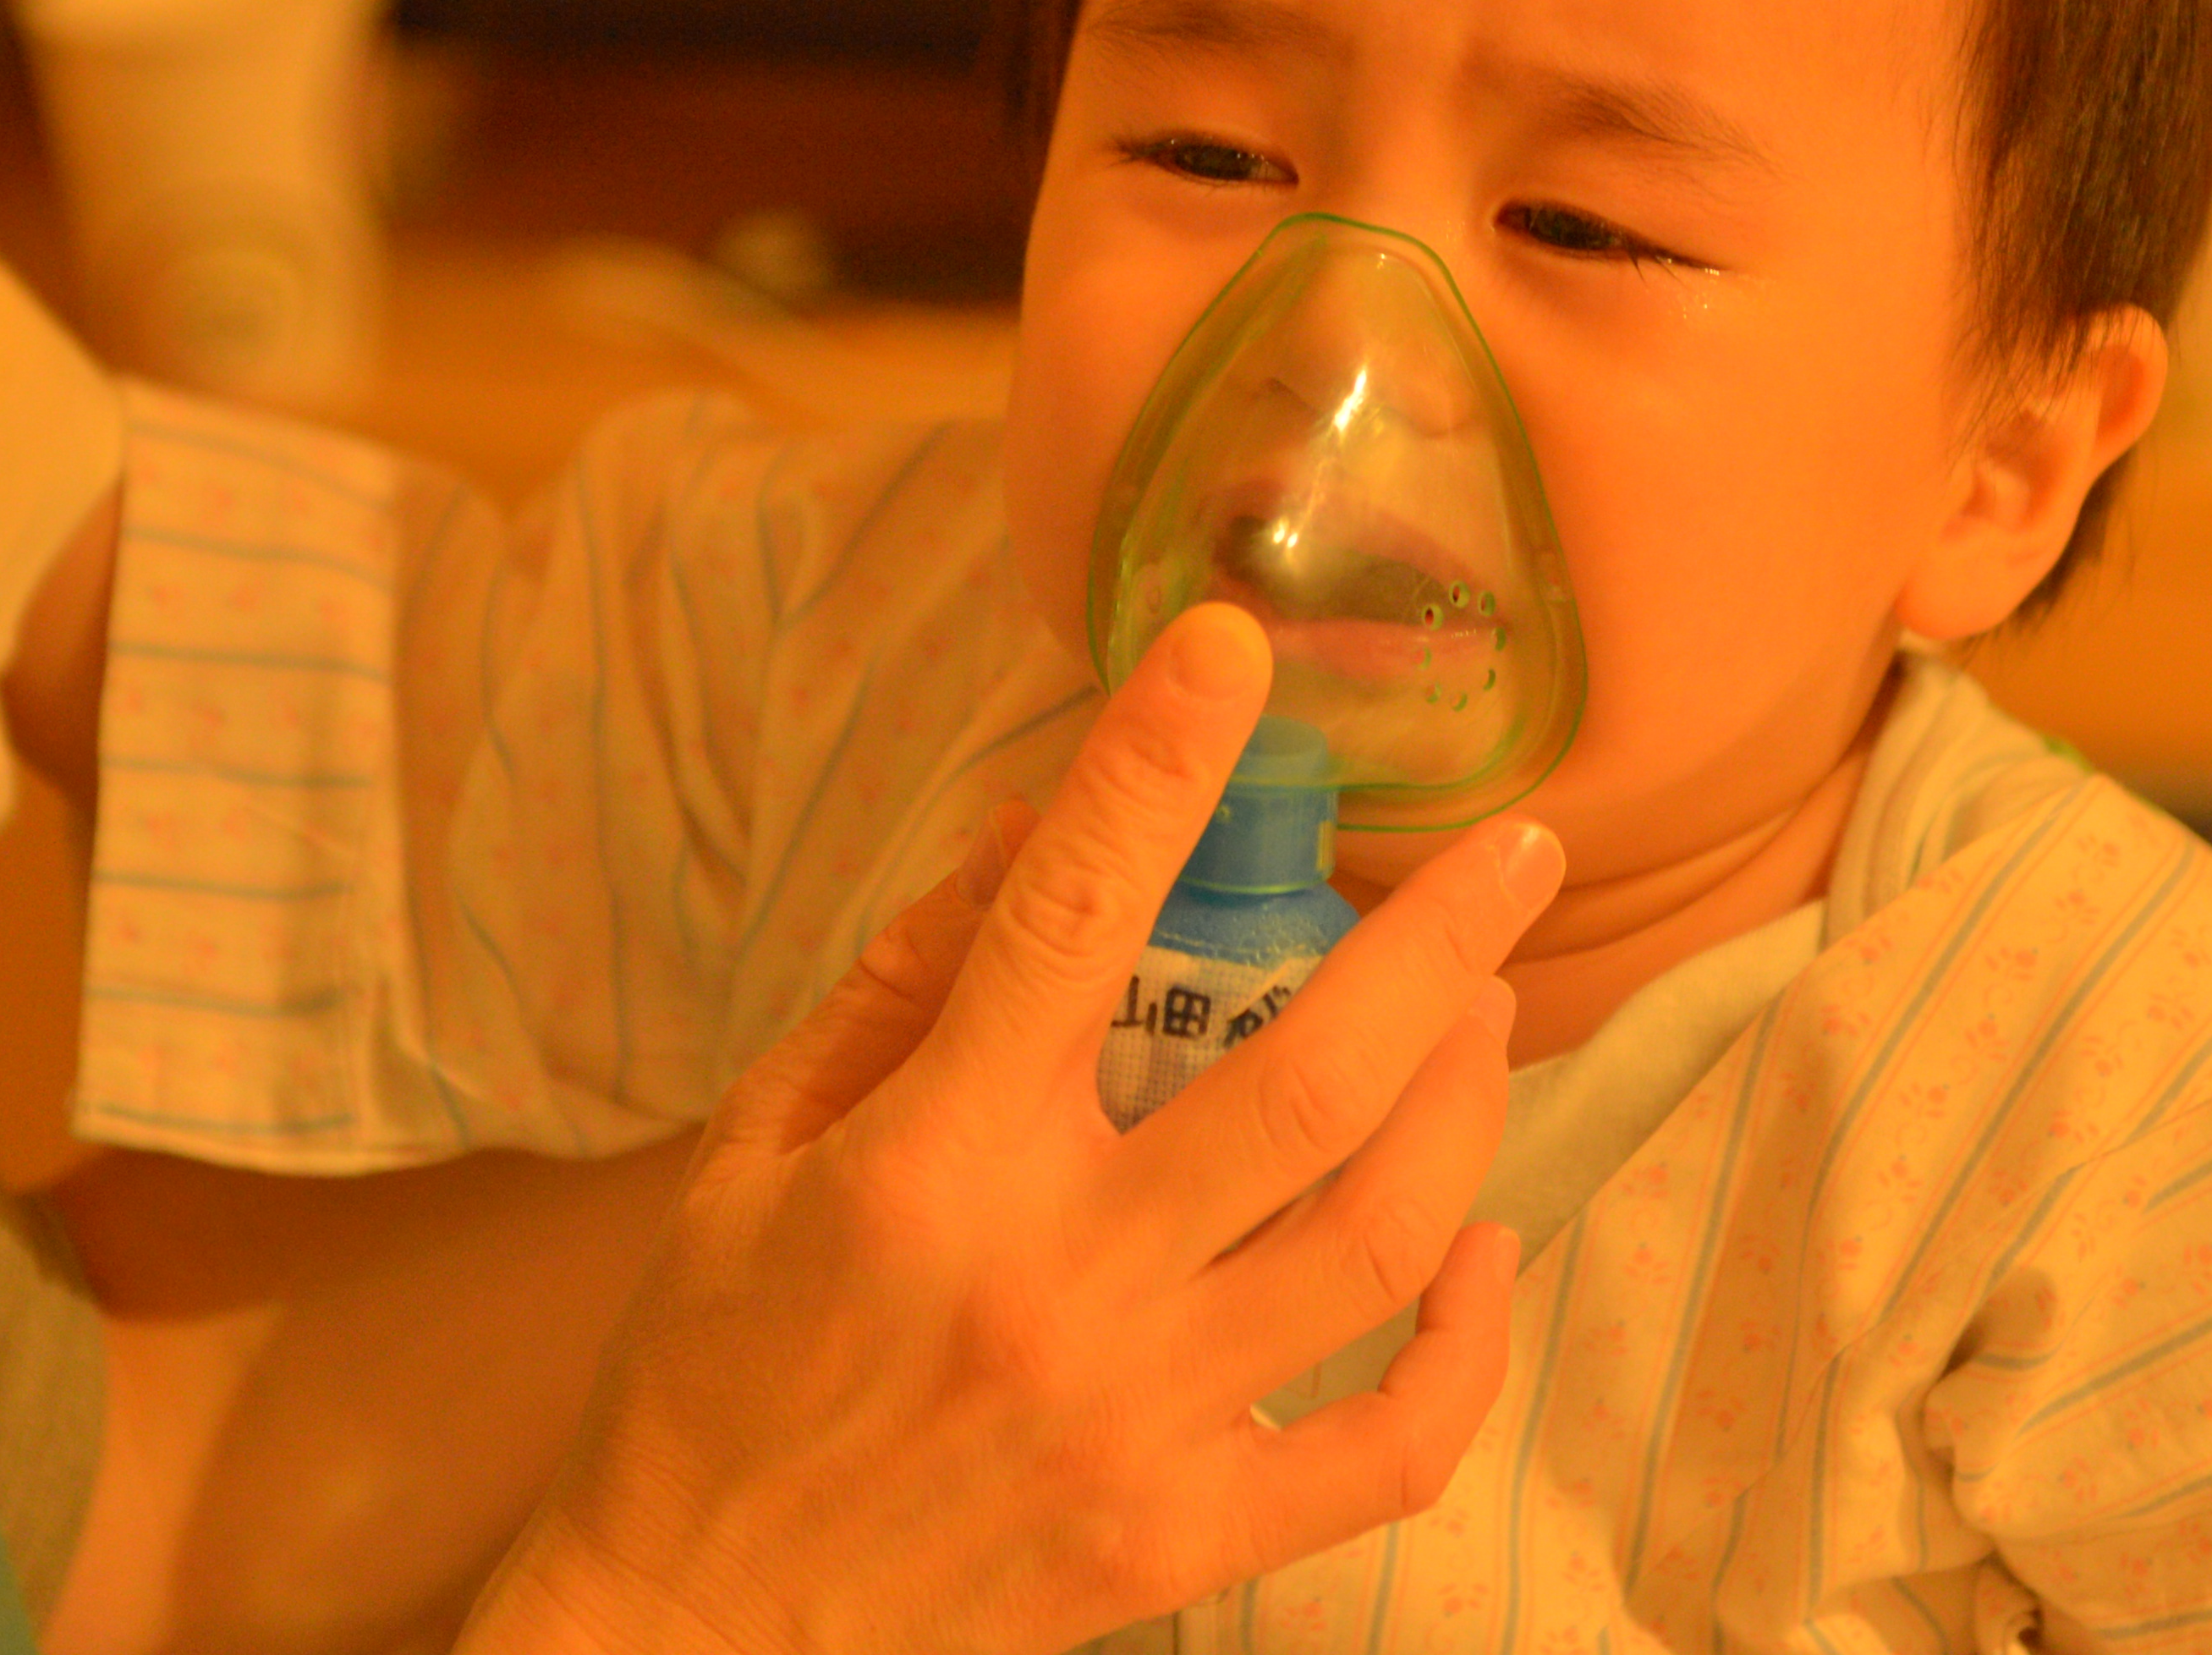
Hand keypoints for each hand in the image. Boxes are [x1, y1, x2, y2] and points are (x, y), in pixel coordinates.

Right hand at [468, 602, 1559, 1654]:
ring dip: (1464, 1105)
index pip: (1069, 920)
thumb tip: (1029, 830)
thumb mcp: (754, 1151)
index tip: (1230, 655)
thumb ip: (899, 986)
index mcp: (931, 1167)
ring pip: (1380, 1240)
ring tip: (1488, 1015)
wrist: (694, 1637)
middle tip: (1517, 852)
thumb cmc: (710, 1375)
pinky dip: (1466, 1345)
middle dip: (1437, 942)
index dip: (1154, 766)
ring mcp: (1140, 1421)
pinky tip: (1475, 1249)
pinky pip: (1391, 1445)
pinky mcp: (1186, 1539)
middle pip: (1310, 1082)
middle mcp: (1057, 1283)